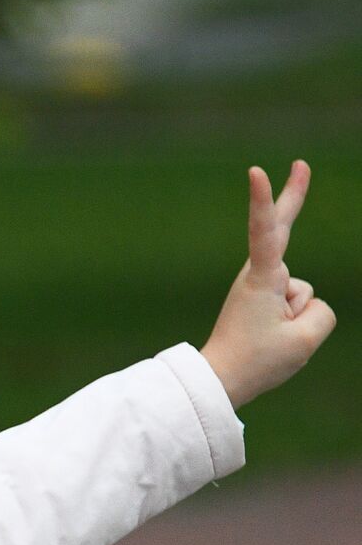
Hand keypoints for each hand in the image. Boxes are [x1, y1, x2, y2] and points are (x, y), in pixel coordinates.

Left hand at [200, 160, 336, 409]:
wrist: (223, 381)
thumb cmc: (258, 360)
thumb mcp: (305, 339)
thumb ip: (321, 312)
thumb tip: (304, 301)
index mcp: (262, 279)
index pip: (265, 232)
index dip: (264, 200)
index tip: (255, 171)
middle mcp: (258, 275)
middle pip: (280, 230)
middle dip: (292, 196)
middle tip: (301, 163)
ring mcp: (260, 286)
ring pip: (303, 294)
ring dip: (297, 318)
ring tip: (271, 338)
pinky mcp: (263, 299)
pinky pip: (298, 306)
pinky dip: (294, 324)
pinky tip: (275, 337)